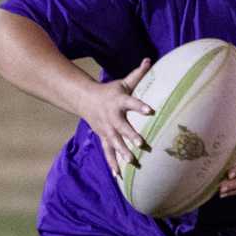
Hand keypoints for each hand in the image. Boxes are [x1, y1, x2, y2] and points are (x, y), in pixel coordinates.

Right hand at [79, 58, 153, 178]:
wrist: (85, 100)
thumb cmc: (110, 91)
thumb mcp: (123, 82)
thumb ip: (138, 74)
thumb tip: (150, 59)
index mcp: (119, 102)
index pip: (131, 103)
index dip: (140, 106)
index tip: (150, 110)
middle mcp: (112, 117)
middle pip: (122, 128)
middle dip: (131, 136)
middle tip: (141, 144)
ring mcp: (107, 129)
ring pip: (114, 143)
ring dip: (122, 153)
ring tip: (132, 162)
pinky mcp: (103, 138)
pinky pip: (108, 152)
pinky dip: (112, 164)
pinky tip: (119, 176)